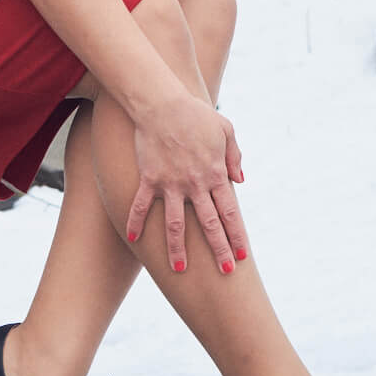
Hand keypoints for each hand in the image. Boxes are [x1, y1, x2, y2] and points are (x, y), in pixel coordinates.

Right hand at [126, 93, 246, 274]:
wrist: (163, 103)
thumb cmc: (196, 114)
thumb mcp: (226, 130)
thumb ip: (234, 156)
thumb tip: (240, 181)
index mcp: (215, 174)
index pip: (229, 212)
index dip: (236, 235)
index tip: (242, 255)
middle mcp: (194, 184)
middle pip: (209, 224)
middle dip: (219, 250)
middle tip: (226, 272)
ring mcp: (171, 183)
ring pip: (176, 223)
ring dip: (178, 248)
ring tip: (179, 269)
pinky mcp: (149, 178)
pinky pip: (141, 204)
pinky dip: (135, 222)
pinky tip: (133, 238)